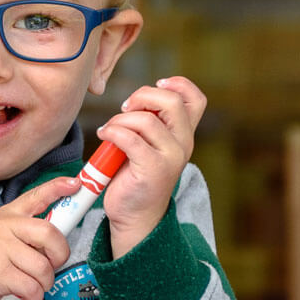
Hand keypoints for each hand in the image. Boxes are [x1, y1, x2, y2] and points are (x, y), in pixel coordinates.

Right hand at [0, 175, 81, 299]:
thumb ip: (23, 234)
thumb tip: (56, 240)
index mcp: (6, 216)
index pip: (36, 195)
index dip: (58, 188)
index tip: (76, 184)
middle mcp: (2, 227)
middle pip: (49, 234)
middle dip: (59, 255)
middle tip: (51, 266)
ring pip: (43, 267)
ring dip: (44, 283)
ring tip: (31, 285)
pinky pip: (32, 286)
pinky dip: (33, 296)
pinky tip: (22, 295)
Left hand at [93, 76, 207, 255]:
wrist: (134, 216)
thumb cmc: (134, 176)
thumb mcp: (148, 144)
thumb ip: (150, 123)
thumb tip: (135, 100)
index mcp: (184, 135)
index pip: (196, 100)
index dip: (178, 84)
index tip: (155, 86)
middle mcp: (184, 144)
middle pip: (172, 101)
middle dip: (142, 96)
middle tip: (125, 108)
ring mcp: (171, 158)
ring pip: (146, 120)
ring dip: (120, 119)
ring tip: (109, 130)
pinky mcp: (153, 170)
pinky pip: (130, 139)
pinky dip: (112, 132)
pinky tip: (104, 136)